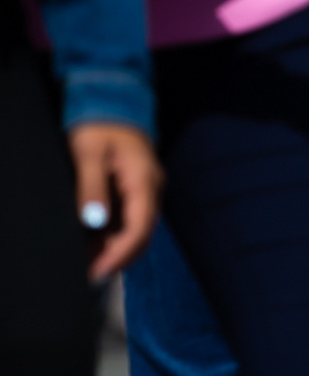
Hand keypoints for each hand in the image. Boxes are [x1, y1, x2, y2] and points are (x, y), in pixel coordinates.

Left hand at [69, 122, 160, 282]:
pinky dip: (114, 234)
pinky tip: (95, 242)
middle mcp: (151, 190)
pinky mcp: (137, 190)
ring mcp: (146, 191)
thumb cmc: (99, 124)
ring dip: (115, 248)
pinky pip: (130, 218)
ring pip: (136, 229)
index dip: (119, 253)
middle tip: (90, 273)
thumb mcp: (88, 153)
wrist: (113, 102)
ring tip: (89, 262)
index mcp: (144, 182)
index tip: (98, 270)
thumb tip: (94, 221)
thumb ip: (91, 187)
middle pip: (141, 234)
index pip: (138, 228)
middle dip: (118, 257)